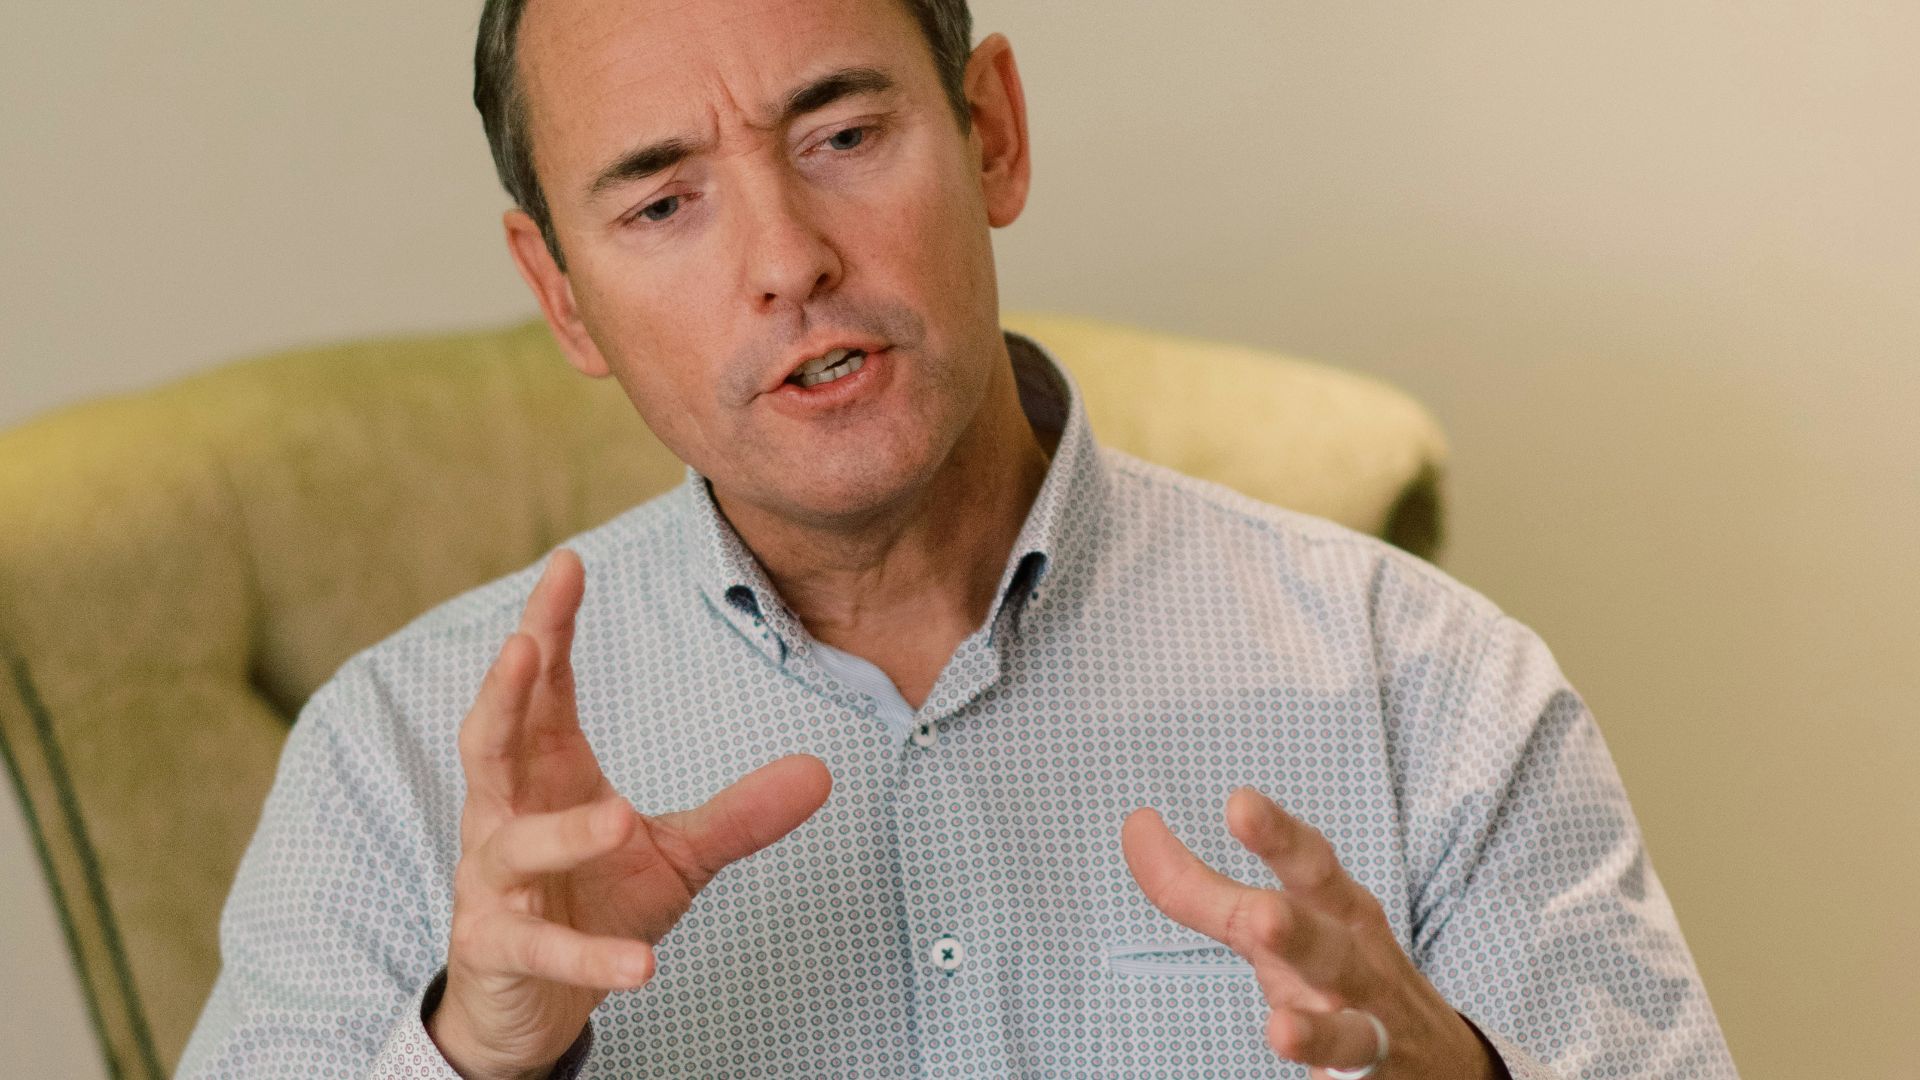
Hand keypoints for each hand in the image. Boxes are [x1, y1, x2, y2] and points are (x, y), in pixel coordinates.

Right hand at [429, 549, 832, 1079]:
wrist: (534, 1003)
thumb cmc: (593, 900)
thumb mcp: (675, 852)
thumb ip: (738, 813)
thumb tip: (821, 771)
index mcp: (544, 774)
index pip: (541, 690)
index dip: (547, 627)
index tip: (568, 563)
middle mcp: (504, 816)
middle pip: (488, 742)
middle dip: (502, 692)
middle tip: (524, 643)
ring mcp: (492, 884)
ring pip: (514, 845)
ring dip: (564, 833)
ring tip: (618, 819)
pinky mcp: (497, 950)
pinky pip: (543, 950)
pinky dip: (589, 956)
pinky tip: (642, 965)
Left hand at [1121, 789, 1497, 1079]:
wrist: (1436, 1056)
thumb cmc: (1336, 967)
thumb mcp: (1280, 920)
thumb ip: (1205, 887)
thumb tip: (1136, 827)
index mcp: (1337, 910)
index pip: (1310, 864)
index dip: (1277, 835)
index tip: (1239, 802)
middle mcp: (1356, 963)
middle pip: (1327, 945)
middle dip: (1296, 932)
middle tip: (1264, 917)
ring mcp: (1369, 1028)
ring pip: (1347, 1032)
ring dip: (1314, 1031)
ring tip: (1281, 1031)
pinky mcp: (1369, 1079)